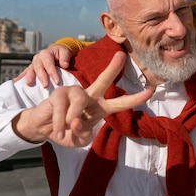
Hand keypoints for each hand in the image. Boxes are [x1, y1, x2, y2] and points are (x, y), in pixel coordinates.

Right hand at [12, 51, 152, 146]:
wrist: (44, 129)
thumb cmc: (66, 132)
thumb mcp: (79, 139)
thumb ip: (83, 134)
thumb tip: (77, 122)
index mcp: (100, 107)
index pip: (121, 103)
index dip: (136, 98)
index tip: (151, 91)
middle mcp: (89, 96)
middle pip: (102, 80)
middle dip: (112, 68)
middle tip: (121, 55)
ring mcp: (74, 92)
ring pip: (79, 102)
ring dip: (73, 119)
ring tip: (65, 130)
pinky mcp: (58, 93)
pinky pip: (62, 110)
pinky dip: (60, 124)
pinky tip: (57, 130)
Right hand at [14, 45, 72, 87]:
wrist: (56, 52)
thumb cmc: (61, 53)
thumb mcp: (65, 52)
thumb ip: (65, 57)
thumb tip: (64, 65)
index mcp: (46, 53)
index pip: (49, 64)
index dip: (52, 73)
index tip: (57, 81)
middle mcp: (38, 58)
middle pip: (39, 68)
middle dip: (42, 77)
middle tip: (45, 86)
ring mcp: (33, 63)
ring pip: (30, 70)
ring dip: (29, 77)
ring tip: (29, 84)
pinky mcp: (31, 68)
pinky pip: (25, 72)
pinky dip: (21, 77)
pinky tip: (16, 82)